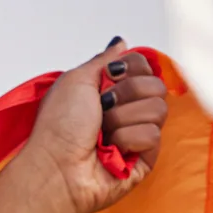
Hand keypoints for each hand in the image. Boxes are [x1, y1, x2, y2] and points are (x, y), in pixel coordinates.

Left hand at [17, 41, 170, 212]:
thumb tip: (119, 44)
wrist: (54, 167)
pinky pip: (153, 136)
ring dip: (123, 118)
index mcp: (113, 92)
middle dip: (126, 94)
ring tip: (102, 133)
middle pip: (156, 86)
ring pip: (158, 110)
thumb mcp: (76, 79)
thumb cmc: (57, 127)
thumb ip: (103, 60)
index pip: (145, 66)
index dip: (130, 69)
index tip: (108, 78)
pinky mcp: (143, 159)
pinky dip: (127, 140)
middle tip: (102, 108)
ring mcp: (136, 136)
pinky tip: (110, 150)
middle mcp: (127, 111)